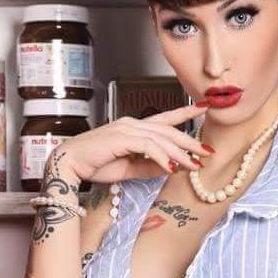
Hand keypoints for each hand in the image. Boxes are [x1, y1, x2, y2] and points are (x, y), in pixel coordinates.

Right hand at [56, 102, 211, 184]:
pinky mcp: (121, 137)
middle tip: (207, 152)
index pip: (164, 119)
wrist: (69, 165)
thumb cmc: (93, 166)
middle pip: (168, 130)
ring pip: (162, 138)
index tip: (204, 108)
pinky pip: (149, 146)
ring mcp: (126, 128)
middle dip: (190, 142)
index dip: (185, 113)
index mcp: (133, 128)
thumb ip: (149, 168)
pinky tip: (171, 168)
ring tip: (193, 166)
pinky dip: (162, 157)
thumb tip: (171, 168)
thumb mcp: (128, 169)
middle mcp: (132, 124)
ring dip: (180, 154)